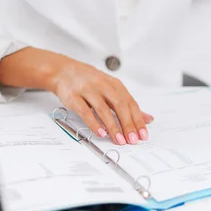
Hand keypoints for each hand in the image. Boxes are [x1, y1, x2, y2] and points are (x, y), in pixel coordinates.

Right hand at [0, 48, 152, 144]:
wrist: (63, 71)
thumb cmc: (90, 81)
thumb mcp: (111, 89)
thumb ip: (128, 104)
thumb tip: (147, 119)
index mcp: (115, 85)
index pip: (131, 103)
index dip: (138, 120)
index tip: (143, 134)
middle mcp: (103, 86)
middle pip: (119, 105)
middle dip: (127, 124)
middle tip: (132, 140)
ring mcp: (88, 90)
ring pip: (103, 109)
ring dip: (112, 126)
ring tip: (119, 140)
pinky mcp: (74, 97)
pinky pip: (85, 111)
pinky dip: (93, 123)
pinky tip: (100, 133)